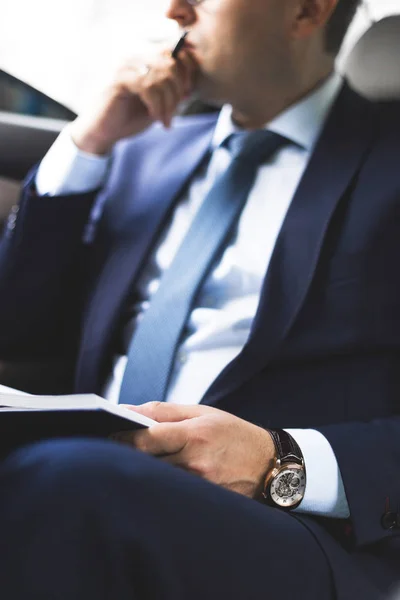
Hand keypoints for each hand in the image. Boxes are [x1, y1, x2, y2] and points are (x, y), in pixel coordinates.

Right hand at [70, 48, 197, 154]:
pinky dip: (157, 106)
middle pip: (172, 63)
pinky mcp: (119, 80)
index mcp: (146, 58)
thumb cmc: (130, 117)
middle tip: (174, 112)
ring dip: (168, 103)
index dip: (188, 71)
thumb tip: (191, 87)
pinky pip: (148, 88)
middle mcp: (136, 57)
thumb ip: (172, 92)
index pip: (175, 50)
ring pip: (161, 76)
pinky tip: (156, 118)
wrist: (104, 132)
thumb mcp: (158, 104)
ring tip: (165, 120)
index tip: (187, 94)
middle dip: (178, 91)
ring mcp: (126, 67)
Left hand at [115, 403, 275, 498]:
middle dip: (126, 455)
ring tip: (136, 462)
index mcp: (194, 434)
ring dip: (142, 471)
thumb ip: (163, 411)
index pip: (145, 439)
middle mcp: (195, 462)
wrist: (269, 463)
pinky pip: (172, 493)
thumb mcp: (202, 412)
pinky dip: (160, 485)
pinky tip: (158, 478)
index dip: (121, 438)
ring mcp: (199, 486)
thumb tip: (127, 410)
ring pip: (156, 480)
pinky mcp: (203, 502)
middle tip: (113, 448)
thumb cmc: (233, 432)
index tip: (108, 434)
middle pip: (145, 463)